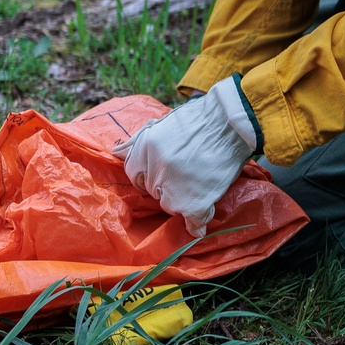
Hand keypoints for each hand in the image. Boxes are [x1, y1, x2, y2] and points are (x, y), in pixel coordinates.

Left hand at [115, 76, 259, 237]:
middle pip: (153, 191)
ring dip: (183, 200)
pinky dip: (198, 222)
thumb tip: (116, 153)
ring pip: (171, 207)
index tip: (166, 170)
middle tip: (188, 172)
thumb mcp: (161, 123)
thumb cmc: (198, 120)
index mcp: (143, 149)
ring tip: (200, 182)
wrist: (229, 121)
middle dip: (167, 186)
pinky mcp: (192, 203)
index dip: (150, 174)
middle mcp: (153, 170)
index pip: (134, 174)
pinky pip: (192, 224)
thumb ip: (137, 140)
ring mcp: (172, 189)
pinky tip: (204, 212)